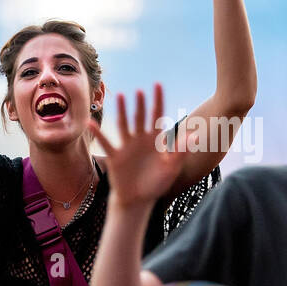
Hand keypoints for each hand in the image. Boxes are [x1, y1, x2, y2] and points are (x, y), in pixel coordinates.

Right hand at [89, 84, 196, 210]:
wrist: (138, 200)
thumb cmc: (156, 184)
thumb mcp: (171, 168)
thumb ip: (181, 151)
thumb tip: (195, 136)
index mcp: (155, 140)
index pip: (157, 115)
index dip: (158, 100)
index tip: (158, 84)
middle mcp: (140, 140)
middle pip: (140, 117)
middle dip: (141, 104)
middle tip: (140, 91)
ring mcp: (127, 147)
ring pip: (124, 125)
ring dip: (122, 111)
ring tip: (119, 96)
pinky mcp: (115, 156)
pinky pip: (106, 142)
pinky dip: (99, 133)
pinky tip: (91, 123)